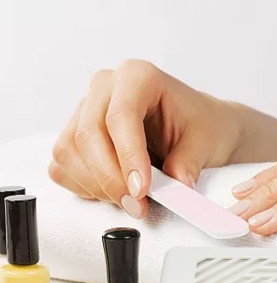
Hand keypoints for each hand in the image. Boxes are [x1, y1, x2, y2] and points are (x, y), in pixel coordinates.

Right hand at [49, 59, 240, 217]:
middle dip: (111, 179)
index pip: (121, 116)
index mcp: (138, 77)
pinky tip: (112, 192)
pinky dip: (84, 186)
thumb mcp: (206, 141)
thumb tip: (176, 187)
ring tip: (131, 202)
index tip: (141, 189)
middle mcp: (106, 88)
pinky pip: (63, 165)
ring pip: (69, 151)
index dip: (128, 157)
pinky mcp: (75, 136)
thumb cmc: (201, 125)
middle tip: (137, 205)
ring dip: (97, 186)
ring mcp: (86, 111)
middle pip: (88, 134)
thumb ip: (189, 162)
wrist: (196, 127)